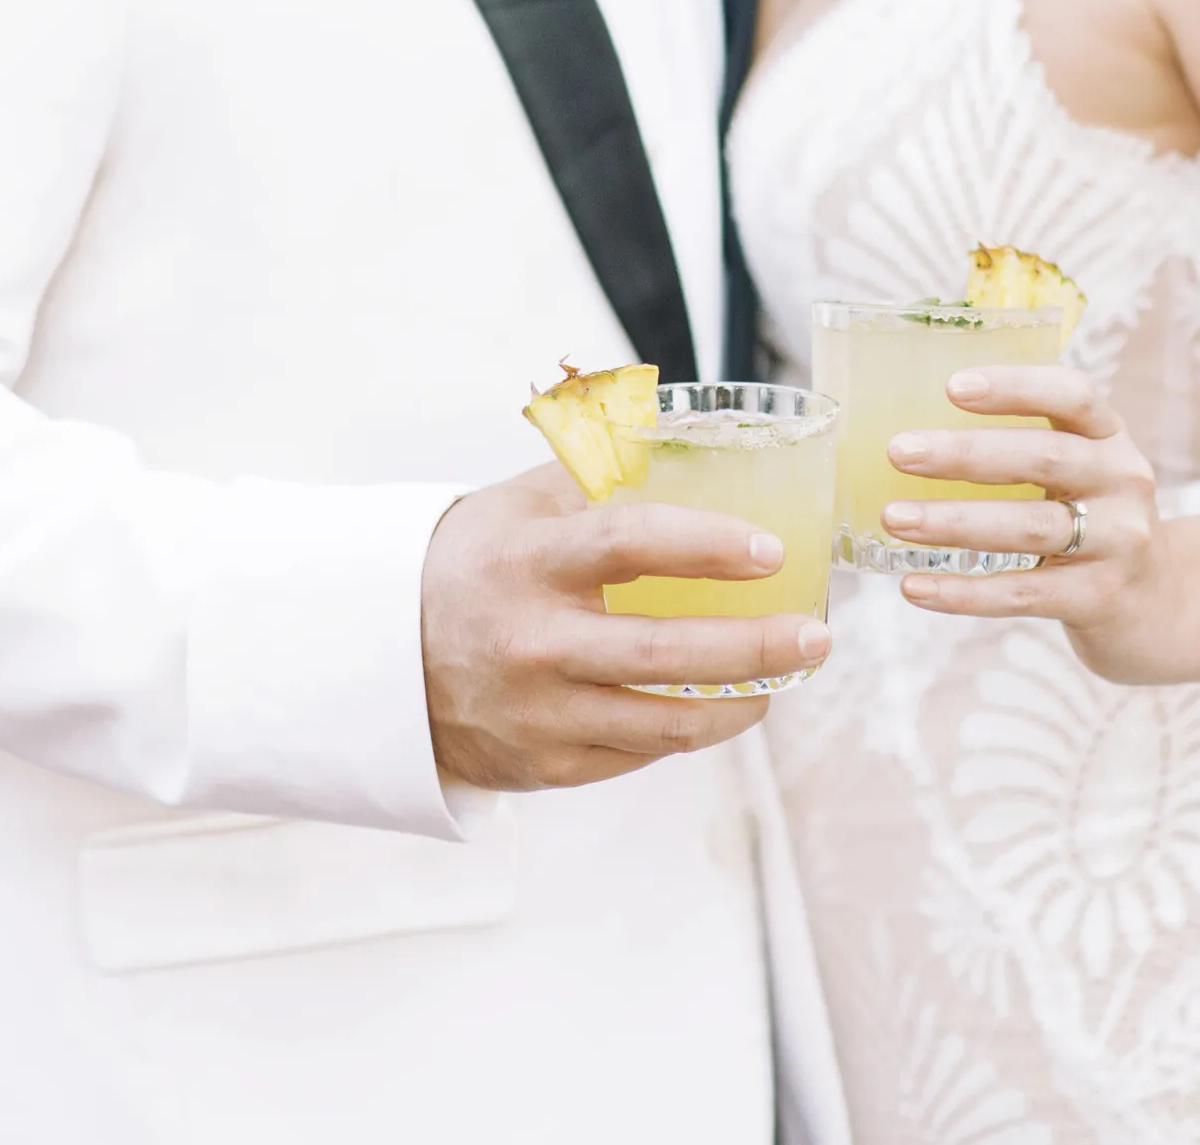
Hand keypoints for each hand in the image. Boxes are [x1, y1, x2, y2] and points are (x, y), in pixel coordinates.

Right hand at [420, 461, 831, 789]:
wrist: (383, 659)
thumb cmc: (475, 563)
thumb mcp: (520, 503)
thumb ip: (600, 472)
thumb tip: (693, 432)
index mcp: (530, 559)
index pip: (628, 543)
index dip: (706, 545)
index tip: (770, 549)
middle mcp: (534, 641)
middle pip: (663, 653)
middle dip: (755, 647)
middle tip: (816, 634)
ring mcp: (539, 712)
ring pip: (663, 723)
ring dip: (741, 702)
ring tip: (787, 676)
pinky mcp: (545, 766)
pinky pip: (638, 755)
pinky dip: (690, 730)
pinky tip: (724, 704)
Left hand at [881, 365, 1174, 678]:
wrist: (1158, 606)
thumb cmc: (1091, 519)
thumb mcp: (1079, 470)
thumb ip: (1021, 446)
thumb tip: (914, 434)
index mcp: (1110, 437)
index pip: (1073, 396)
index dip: (1015, 387)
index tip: (951, 387)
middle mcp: (1123, 481)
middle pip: (1044, 458)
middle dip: (965, 454)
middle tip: (898, 451)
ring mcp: (1119, 542)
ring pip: (1030, 528)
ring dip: (954, 522)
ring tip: (894, 519)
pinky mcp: (1101, 599)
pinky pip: (1023, 593)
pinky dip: (964, 592)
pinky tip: (914, 587)